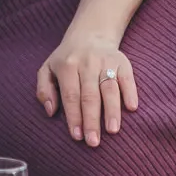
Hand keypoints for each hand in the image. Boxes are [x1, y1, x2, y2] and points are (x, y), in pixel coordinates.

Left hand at [37, 28, 137, 147]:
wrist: (90, 34)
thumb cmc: (66, 59)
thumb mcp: (47, 69)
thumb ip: (44, 90)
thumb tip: (50, 111)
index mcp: (67, 66)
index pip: (71, 95)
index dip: (74, 116)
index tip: (77, 136)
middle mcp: (87, 63)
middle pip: (90, 95)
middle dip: (92, 120)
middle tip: (93, 141)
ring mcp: (106, 61)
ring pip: (109, 88)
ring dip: (112, 110)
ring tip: (113, 130)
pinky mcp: (122, 61)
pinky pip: (127, 78)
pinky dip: (130, 92)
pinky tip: (131, 108)